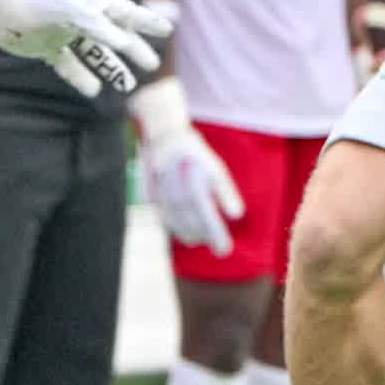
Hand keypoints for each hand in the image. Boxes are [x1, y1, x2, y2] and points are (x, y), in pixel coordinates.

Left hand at [0, 0, 173, 97]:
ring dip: (112, 69)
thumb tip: (125, 42)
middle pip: (115, 36)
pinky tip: (92, 91)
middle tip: (152, 64)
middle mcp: (81, 18)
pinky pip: (70, 66)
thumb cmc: (38, 1)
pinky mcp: (48, 49)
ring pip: (95, 54)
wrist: (0, 10)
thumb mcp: (72, 9)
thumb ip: (99, 25)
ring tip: (128, 85)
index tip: (167, 30)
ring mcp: (65, 34)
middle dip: (135, 50)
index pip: (125, 12)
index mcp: (91, 2)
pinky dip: (81, 78)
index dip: (146, 22)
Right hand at [133, 77, 246, 253]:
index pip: (205, 214)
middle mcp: (173, 188)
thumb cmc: (196, 154)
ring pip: (173, 221)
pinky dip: (173, 226)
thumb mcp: (215, 168)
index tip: (225, 249)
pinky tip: (183, 233)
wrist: (164, 135)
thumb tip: (238, 216)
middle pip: (189, 220)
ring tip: (201, 242)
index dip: (215, 233)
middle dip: (205, 236)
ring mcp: (158, 192)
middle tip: (221, 250)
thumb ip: (225, 192)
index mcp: (192, 180)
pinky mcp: (147, 193)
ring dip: (188, 234)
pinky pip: (161, 215)